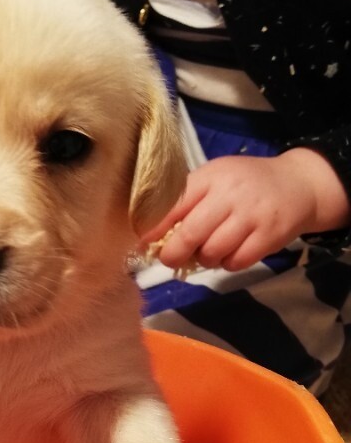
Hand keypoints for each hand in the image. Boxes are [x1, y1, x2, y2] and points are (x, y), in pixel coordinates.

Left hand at [141, 148, 350, 271]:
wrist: (298, 184)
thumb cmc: (245, 184)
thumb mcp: (215, 179)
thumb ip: (186, 200)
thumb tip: (151, 233)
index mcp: (209, 178)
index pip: (171, 206)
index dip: (152, 229)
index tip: (144, 243)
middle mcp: (229, 195)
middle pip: (189, 234)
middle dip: (174, 254)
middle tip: (172, 258)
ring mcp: (250, 216)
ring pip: (212, 252)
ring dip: (204, 259)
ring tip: (209, 250)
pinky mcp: (268, 236)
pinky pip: (235, 262)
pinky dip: (228, 264)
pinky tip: (231, 252)